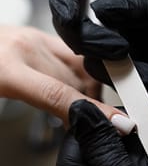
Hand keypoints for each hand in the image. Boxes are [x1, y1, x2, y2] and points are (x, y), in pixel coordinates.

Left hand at [0, 25, 127, 126]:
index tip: (118, 125)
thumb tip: (67, 126)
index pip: (61, 95)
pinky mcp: (39, 35)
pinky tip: (79, 89)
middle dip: (90, 109)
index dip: (94, 113)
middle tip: (95, 129)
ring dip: (89, 93)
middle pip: (75, 84)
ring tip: (83, 112)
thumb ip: (36, 110)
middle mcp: (26, 48)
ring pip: (81, 69)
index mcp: (6, 68)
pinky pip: (74, 56)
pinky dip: (83, 76)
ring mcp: (35, 38)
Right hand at [49, 0, 147, 102]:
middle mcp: (113, 19)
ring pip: (94, 64)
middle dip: (90, 42)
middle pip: (74, 29)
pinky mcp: (129, 74)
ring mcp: (118, 48)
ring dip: (125, 71)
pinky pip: (121, 85)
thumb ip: (142, 4)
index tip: (69, 16)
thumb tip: (100, 11)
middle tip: (121, 49)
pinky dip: (144, 86)